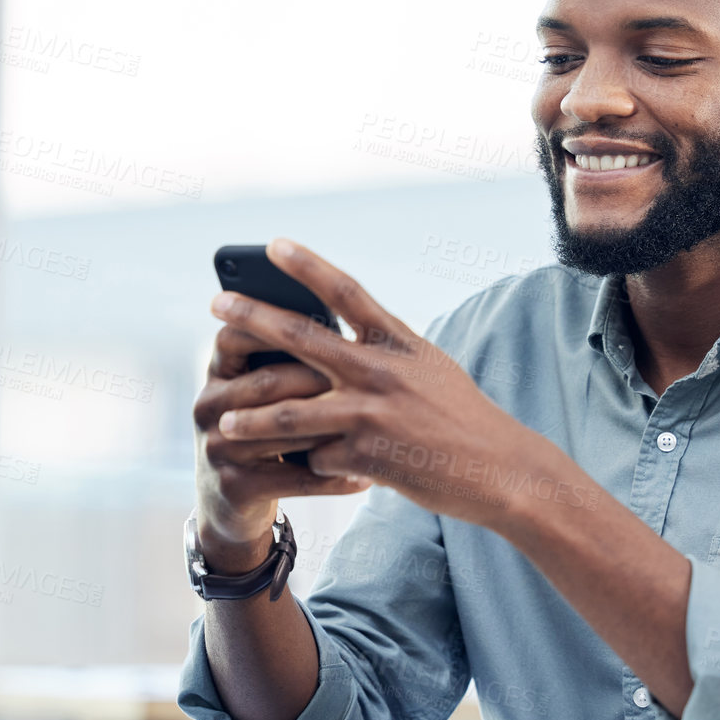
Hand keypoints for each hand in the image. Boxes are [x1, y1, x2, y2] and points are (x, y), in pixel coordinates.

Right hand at [192, 316, 372, 572]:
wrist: (229, 500)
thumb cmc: (263, 432)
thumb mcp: (260, 393)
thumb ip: (285, 358)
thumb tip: (336, 315)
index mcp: (218, 373)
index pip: (234, 337)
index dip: (272, 325)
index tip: (323, 316)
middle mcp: (208, 406)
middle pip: (267, 382)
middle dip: (316, 378)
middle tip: (366, 375)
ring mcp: (217, 448)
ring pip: (282, 430)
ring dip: (329, 429)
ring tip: (374, 427)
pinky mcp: (234, 487)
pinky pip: (293, 478)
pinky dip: (332, 478)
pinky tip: (364, 478)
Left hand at [210, 239, 594, 532]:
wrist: (502, 471)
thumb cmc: (462, 418)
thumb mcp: (428, 368)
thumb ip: (384, 351)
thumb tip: (338, 335)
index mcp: (398, 342)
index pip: (346, 292)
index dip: (308, 266)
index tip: (273, 245)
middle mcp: (381, 371)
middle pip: (302, 338)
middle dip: (253, 318)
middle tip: (216, 303)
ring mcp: (373, 414)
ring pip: (292, 413)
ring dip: (252, 421)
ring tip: (223, 424)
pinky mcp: (369, 457)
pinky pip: (319, 458)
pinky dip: (312, 465)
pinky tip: (317, 473)